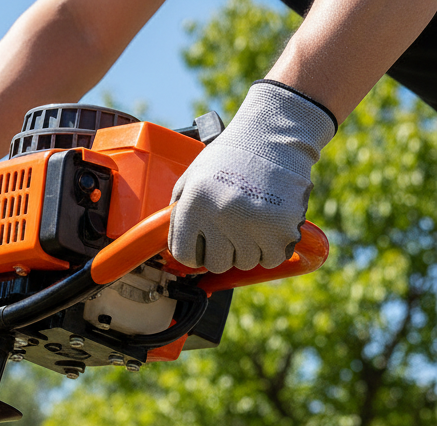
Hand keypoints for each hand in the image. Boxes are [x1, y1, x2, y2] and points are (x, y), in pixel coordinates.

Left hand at [168, 80, 335, 273]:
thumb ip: (179, 214)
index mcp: (194, 205)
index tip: (203, 244)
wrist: (272, 133)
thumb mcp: (191, 179)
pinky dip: (272, 247)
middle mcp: (220, 216)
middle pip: (216, 264)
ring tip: (251, 217)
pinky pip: (271, 259)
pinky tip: (269, 223)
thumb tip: (172, 247)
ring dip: (249, 248)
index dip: (194, 252)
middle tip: (232, 226)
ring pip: (245, 263)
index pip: (185, 256)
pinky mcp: (282, 227)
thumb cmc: (229, 156)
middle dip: (223, 250)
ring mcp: (252, 223)